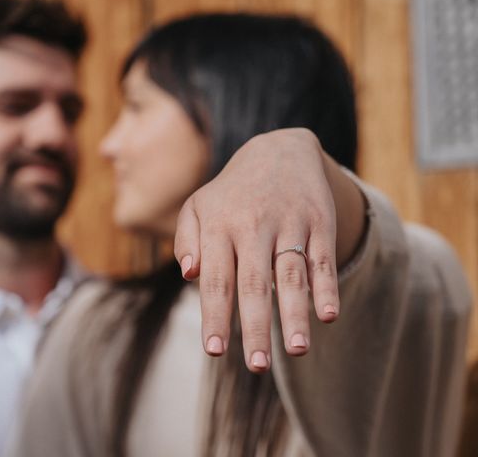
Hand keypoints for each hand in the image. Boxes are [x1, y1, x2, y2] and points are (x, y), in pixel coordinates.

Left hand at [174, 128, 339, 372]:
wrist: (280, 150)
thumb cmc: (231, 193)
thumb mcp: (198, 206)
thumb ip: (187, 239)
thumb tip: (190, 274)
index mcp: (218, 226)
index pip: (215, 279)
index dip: (215, 315)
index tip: (215, 351)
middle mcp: (252, 225)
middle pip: (253, 283)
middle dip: (255, 326)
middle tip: (257, 365)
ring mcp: (288, 222)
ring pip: (291, 274)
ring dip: (295, 313)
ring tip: (297, 350)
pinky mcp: (318, 221)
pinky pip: (322, 258)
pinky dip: (326, 287)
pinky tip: (328, 315)